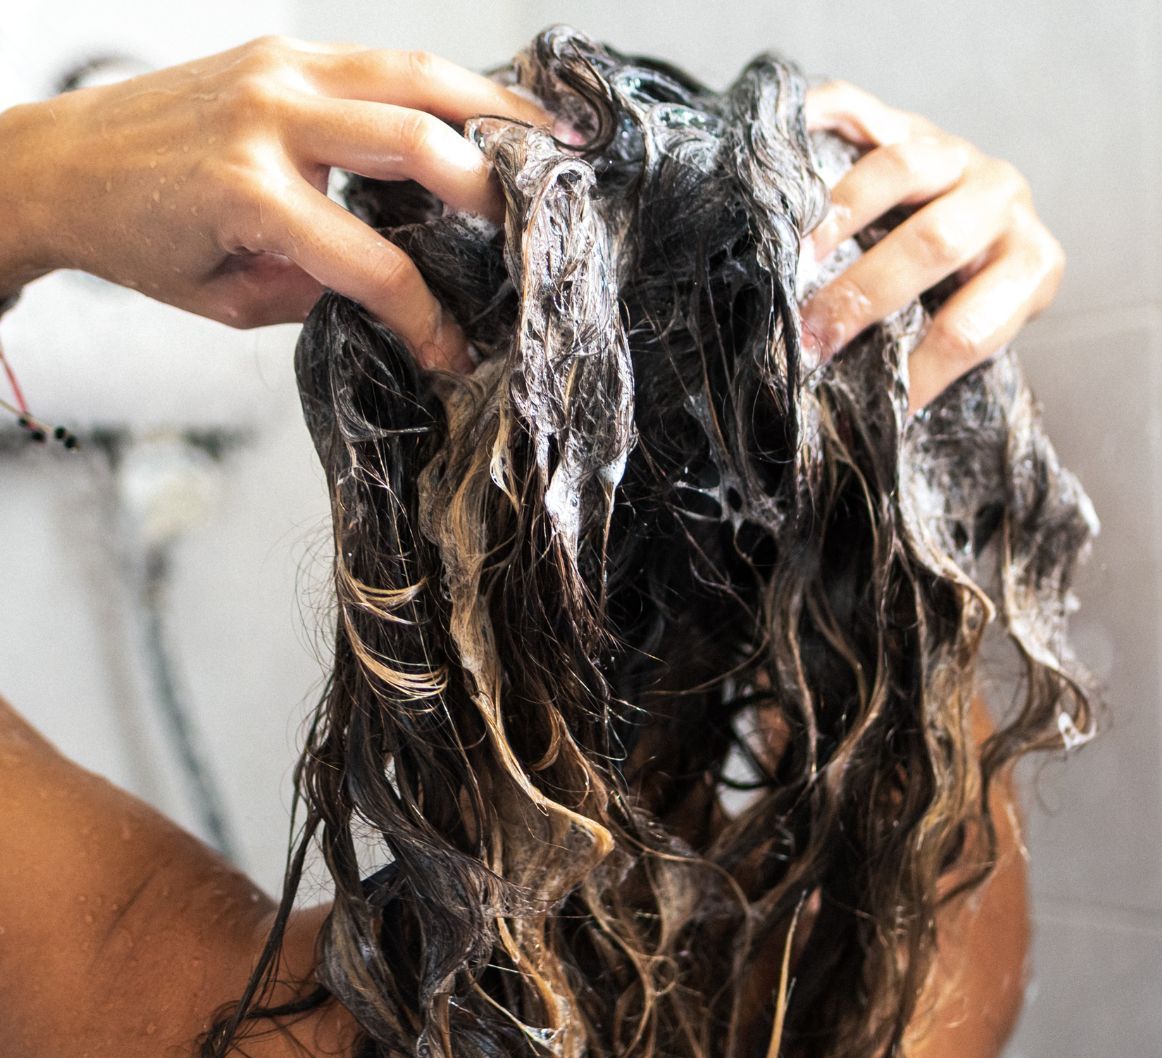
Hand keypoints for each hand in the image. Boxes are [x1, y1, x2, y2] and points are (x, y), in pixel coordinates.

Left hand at [0, 38, 548, 370]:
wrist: (57, 162)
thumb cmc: (136, 238)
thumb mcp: (229, 295)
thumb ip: (317, 288)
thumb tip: (391, 286)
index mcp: (249, 192)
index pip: (373, 263)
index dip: (426, 318)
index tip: (453, 352)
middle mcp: (270, 116)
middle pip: (415, 141)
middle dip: (490, 191)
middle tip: (541, 226)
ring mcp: (278, 68)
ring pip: (414, 74)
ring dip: (493, 107)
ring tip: (553, 135)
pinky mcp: (281, 50)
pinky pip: (383, 59)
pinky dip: (446, 85)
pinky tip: (485, 109)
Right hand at [800, 81, 1064, 410]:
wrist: (970, 211)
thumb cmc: (957, 293)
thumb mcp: (968, 329)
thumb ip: (933, 360)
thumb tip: (869, 432)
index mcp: (1028, 264)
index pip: (973, 327)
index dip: (922, 375)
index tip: (874, 411)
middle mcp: (1000, 199)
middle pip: (934, 244)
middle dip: (864, 298)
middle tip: (810, 340)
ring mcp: (952, 152)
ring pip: (902, 171)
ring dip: (842, 218)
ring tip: (795, 260)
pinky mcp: (903, 120)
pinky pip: (858, 112)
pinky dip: (816, 132)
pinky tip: (780, 173)